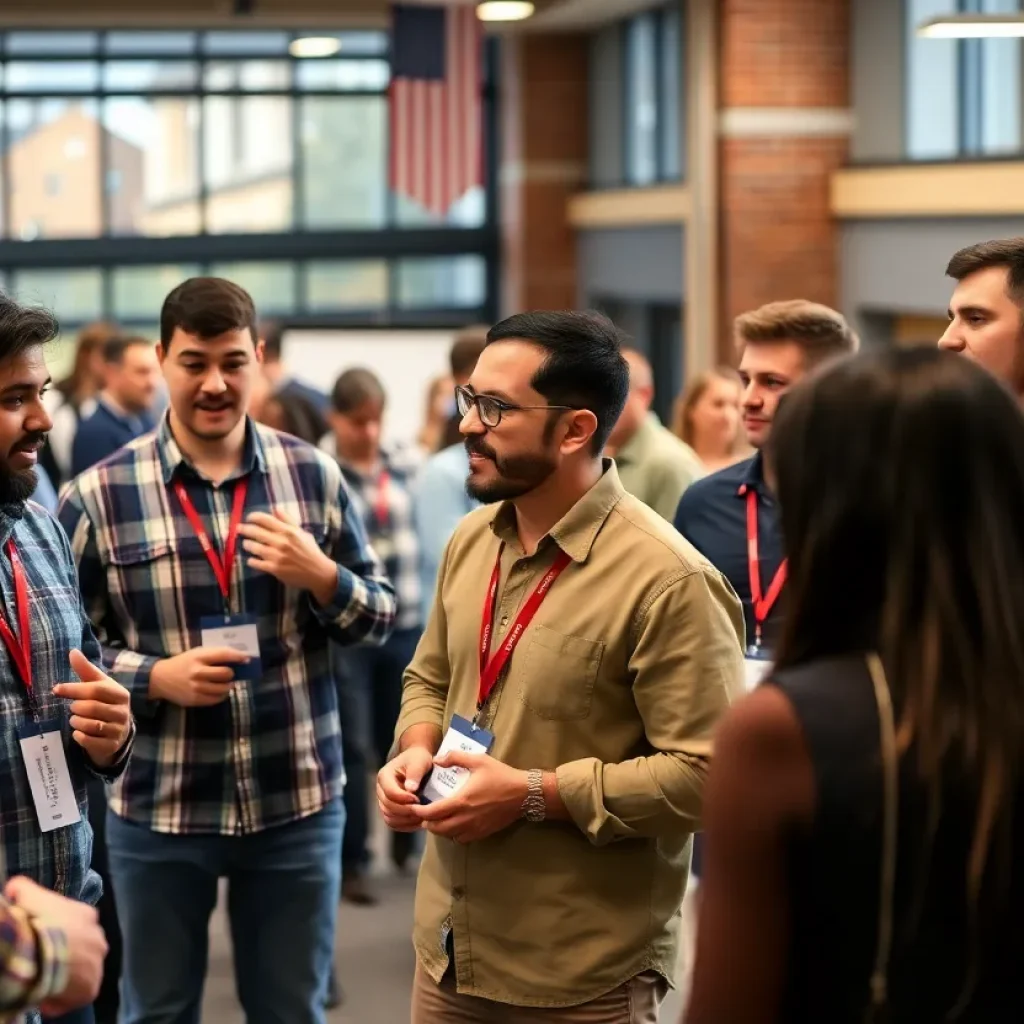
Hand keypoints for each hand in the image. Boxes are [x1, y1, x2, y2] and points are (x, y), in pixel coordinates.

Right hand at [4, 876, 106, 1016]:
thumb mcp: (28, 897)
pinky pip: (77, 995)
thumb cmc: (36, 923)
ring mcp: (97, 963)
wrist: (41, 951)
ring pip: (81, 972)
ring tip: (43, 982)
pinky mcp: (91, 987)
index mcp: (87, 916)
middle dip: (64, 957)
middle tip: (41, 965)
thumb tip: (14, 886)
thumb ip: (23, 889)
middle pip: (81, 948)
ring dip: (65, 978)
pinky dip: (62, 1000)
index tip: (41, 943)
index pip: (76, 924)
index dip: (58, 935)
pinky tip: (45, 998)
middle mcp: (98, 937)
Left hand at [52, 651, 131, 767]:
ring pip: (91, 725)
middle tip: (72, 708)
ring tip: (74, 719)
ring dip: (77, 722)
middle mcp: (122, 711)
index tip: (56, 689)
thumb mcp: (98, 685)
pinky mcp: (111, 745)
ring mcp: (118, 729)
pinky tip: (78, 733)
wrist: (118, 731)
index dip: (74, 689)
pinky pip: (90, 740)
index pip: (96, 690)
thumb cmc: (105, 703)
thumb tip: (72, 651)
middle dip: (76, 708)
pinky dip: (79, 737)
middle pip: (92, 707)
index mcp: (120, 694)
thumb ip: (86, 670)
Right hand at [148, 647, 250, 707]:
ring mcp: (196, 687)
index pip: (223, 655)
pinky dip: (221, 695)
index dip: (238, 656)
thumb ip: (213, 655)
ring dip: (229, 686)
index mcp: (198, 657)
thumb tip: (237, 658)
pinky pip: (216, 699)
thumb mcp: (196, 654)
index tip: (246, 659)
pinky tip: (219, 692)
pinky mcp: (194, 700)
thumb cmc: (182, 663)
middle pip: (226, 673)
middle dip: (232, 673)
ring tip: (226, 683)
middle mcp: (198, 672)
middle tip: (230, 673)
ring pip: (223, 688)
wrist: (159, 678)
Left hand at [237, 510, 336, 604]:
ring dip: (247, 544)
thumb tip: (275, 508)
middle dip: (244, 529)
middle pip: (255, 532)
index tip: (249, 517)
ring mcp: (276, 556)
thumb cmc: (310, 551)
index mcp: (288, 531)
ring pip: (253, 547)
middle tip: (238, 528)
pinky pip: (256, 563)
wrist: (318, 572)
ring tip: (246, 544)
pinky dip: (251, 560)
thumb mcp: (302, 532)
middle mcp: (281, 542)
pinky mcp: (274, 569)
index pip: (265, 519)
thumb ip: (288, 520)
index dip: (253, 517)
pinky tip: (251, 559)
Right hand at [377, 746, 435, 831]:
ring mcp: (384, 801)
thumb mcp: (420, 761)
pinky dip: (405, 826)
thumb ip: (415, 773)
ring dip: (406, 820)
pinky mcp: (390, 810)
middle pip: (388, 807)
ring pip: (389, 818)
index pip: (390, 792)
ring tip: (422, 817)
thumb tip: (411, 789)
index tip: (418, 799)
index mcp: (384, 776)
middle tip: (422, 811)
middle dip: (406, 811)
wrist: (417, 763)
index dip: (403, 798)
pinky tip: (419, 822)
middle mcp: (381, 790)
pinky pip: (394, 823)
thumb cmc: (418, 760)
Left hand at [409, 751, 527, 843]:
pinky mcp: (482, 833)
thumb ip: (455, 758)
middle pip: (437, 828)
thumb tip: (436, 759)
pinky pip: (461, 839)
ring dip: (439, 828)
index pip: (432, 813)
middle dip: (426, 822)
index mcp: (461, 801)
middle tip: (423, 812)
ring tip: (436, 818)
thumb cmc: (501, 775)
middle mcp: (465, 819)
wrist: (524, 794)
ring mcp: (474, 828)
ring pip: (448, 835)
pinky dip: (452, 834)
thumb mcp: (478, 760)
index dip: (419, 812)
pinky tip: (454, 823)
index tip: (413, 807)